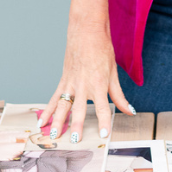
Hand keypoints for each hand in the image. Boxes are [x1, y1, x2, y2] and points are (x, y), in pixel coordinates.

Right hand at [44, 13, 134, 142]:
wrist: (86, 32)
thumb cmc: (102, 50)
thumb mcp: (114, 73)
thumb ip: (119, 96)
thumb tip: (129, 111)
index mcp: (98, 83)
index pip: (102, 107)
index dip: (103, 121)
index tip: (103, 134)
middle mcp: (83, 85)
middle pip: (79, 108)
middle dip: (76, 125)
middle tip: (74, 139)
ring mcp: (71, 83)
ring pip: (62, 105)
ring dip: (57, 121)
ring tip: (53, 135)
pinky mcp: (63, 81)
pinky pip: (53, 98)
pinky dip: (47, 111)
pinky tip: (41, 123)